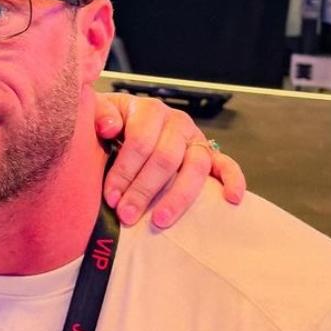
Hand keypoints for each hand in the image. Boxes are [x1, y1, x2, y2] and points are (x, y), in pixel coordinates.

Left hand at [93, 93, 245, 227]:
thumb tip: (109, 128)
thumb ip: (99, 115)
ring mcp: (194, 138)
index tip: (111, 198)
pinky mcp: (209, 153)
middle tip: (127, 215)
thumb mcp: (97, 113)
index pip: (140, 142)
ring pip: (194, 166)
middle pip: (165, 158)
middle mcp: (176, 122)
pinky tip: (231, 199)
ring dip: (177, 197)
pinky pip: (226, 164)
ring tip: (160, 220)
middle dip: (144, 190)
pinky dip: (233, 179)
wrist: (123, 121)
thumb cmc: (109, 124)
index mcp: (149, 110)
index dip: (124, 172)